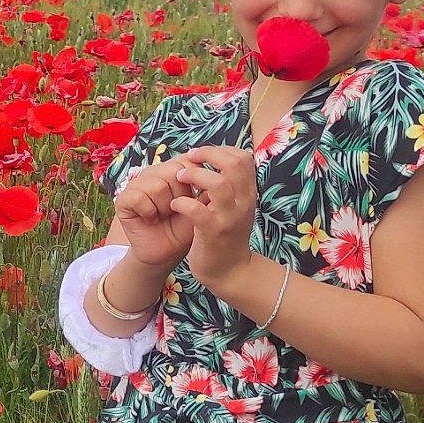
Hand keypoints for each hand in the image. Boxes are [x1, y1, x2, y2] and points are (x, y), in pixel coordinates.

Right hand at [112, 158, 196, 269]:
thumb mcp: (200, 207)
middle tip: (176, 210)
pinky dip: (149, 211)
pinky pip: (139, 197)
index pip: (187, 160)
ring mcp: (136, 184)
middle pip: (174, 171)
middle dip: (181, 195)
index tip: (193, 198)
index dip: (194, 180)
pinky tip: (150, 218)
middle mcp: (154, 172)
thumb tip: (213, 172)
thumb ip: (206, 187)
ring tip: (162, 215)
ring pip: (157, 185)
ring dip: (164, 207)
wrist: (166, 253)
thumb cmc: (183, 228)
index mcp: (173, 170)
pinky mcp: (123, 199)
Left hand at [167, 145, 259, 288]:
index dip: (220, 150)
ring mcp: (230, 217)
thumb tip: (216, 161)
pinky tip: (175, 205)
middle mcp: (244, 202)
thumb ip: (230, 187)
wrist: (231, 272)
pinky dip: (183, 203)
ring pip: (218, 184)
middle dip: (208, 155)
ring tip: (180, 179)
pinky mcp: (214, 232)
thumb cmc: (227, 237)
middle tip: (189, 160)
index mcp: (248, 193)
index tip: (201, 155)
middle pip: (234, 164)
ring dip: (194, 175)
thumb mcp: (234, 208)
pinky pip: (198, 210)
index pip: (243, 157)